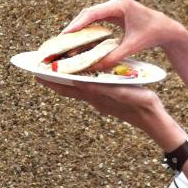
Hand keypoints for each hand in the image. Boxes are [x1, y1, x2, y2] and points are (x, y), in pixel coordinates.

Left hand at [36, 76, 165, 132]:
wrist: (152, 119)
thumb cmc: (139, 104)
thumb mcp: (122, 92)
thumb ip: (103, 88)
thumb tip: (84, 82)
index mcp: (94, 95)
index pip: (66, 87)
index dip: (50, 80)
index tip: (35, 73)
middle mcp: (93, 98)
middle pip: (68, 87)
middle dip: (54, 78)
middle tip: (40, 68)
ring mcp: (100, 99)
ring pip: (77, 87)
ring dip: (66, 78)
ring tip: (57, 69)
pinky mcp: (109, 98)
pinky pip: (89, 87)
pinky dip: (82, 79)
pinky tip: (84, 75)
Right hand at [62, 0, 185, 70]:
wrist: (166, 29)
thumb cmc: (152, 35)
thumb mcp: (132, 47)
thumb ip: (113, 57)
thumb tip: (95, 68)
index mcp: (120, 5)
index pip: (93, 14)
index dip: (77, 24)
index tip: (65, 34)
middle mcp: (115, 3)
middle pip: (88, 13)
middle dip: (74, 27)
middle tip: (60, 40)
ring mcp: (114, 6)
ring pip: (90, 16)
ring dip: (79, 27)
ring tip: (65, 40)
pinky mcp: (115, 12)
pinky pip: (96, 19)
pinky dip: (87, 28)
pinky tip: (78, 38)